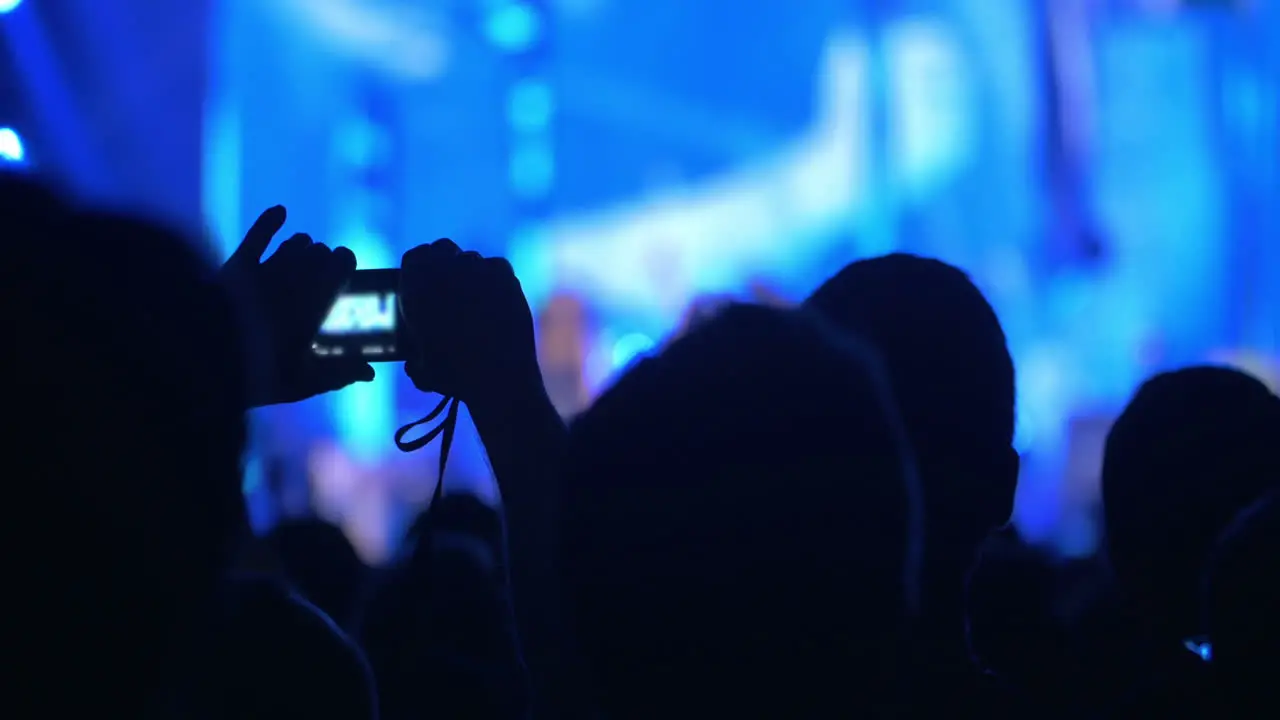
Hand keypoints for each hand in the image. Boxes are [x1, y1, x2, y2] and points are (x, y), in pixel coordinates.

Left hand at [221, 206, 373, 406]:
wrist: (207, 353)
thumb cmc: (261, 370)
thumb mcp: (304, 380)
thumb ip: (339, 373)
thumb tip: (370, 374)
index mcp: (318, 299)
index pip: (343, 261)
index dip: (345, 265)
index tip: (343, 278)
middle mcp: (296, 274)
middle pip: (320, 251)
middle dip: (323, 261)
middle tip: (319, 280)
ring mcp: (267, 266)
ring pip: (295, 243)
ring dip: (302, 249)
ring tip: (300, 261)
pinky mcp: (239, 264)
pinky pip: (258, 234)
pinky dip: (271, 220)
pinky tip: (280, 212)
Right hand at [399, 239, 538, 407]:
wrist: (497, 376)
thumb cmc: (455, 376)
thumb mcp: (420, 368)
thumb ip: (414, 354)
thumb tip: (413, 360)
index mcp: (415, 286)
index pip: (414, 257)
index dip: (420, 268)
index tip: (425, 280)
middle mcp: (443, 269)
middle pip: (442, 248)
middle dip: (445, 263)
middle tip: (451, 285)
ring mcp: (476, 268)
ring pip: (471, 258)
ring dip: (471, 272)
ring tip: (476, 299)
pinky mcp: (504, 274)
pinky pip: (497, 267)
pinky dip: (496, 278)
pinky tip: (497, 299)